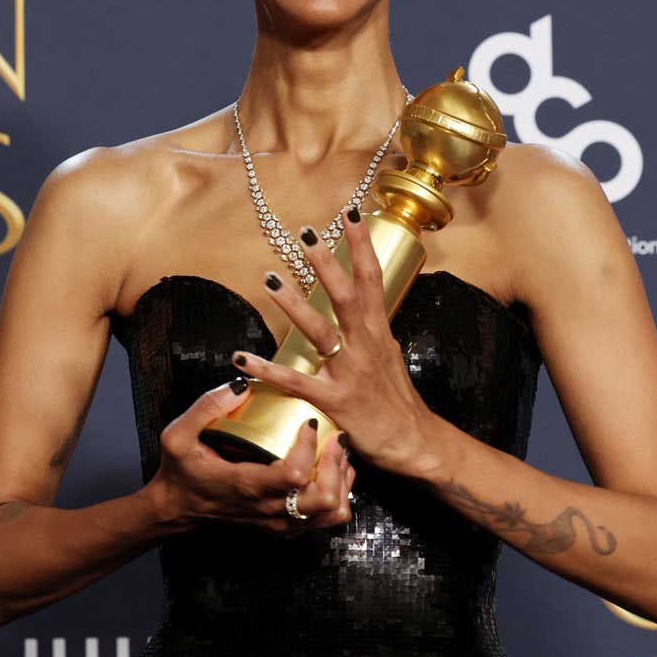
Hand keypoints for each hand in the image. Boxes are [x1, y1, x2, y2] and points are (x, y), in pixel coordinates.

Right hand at [146, 379, 355, 537]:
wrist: (177, 509)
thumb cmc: (180, 472)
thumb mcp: (177, 435)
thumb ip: (205, 407)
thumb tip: (242, 385)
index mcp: (246, 485)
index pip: (294, 475)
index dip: (309, 447)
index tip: (309, 424)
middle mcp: (267, 509)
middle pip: (324, 499)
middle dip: (336, 465)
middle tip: (334, 439)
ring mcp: (278, 523)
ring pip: (330, 513)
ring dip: (341, 482)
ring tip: (337, 455)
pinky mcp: (283, 528)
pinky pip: (324, 520)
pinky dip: (337, 496)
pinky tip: (330, 472)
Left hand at [231, 206, 441, 478]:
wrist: (415, 444)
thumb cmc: (398, 401)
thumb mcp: (390, 356)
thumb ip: (372, 331)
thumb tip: (363, 308)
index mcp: (379, 332)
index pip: (372, 278)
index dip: (362, 244)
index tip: (352, 212)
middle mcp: (365, 345)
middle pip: (345, 294)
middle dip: (326, 262)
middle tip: (306, 231)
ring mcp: (350, 372)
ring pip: (319, 330)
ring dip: (293, 304)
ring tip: (269, 278)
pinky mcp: (335, 401)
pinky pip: (295, 382)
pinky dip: (267, 370)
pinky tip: (241, 359)